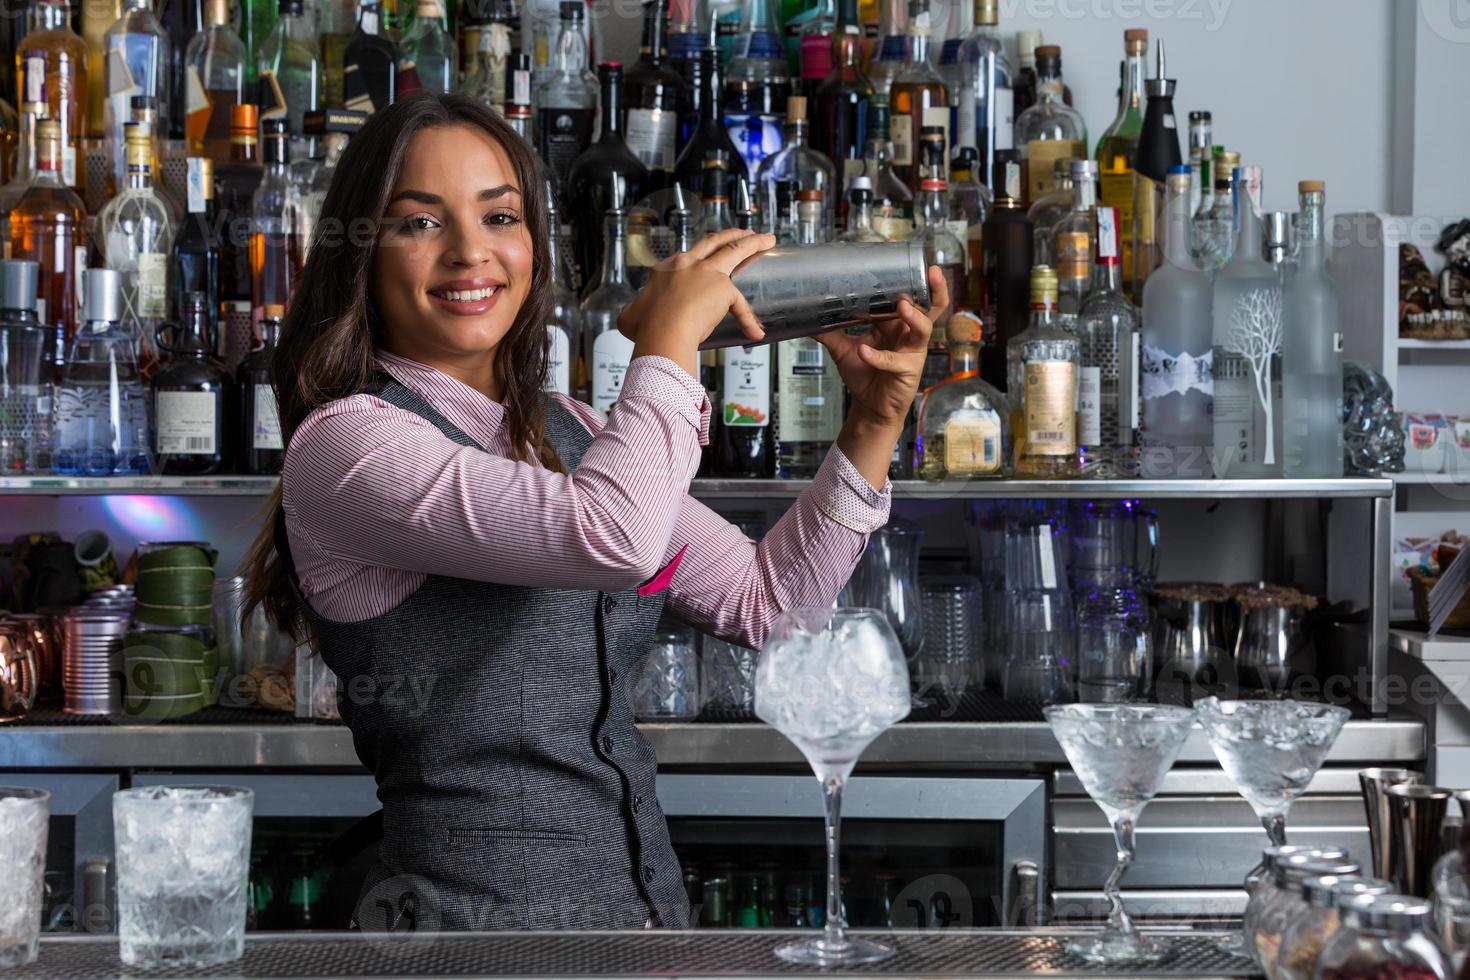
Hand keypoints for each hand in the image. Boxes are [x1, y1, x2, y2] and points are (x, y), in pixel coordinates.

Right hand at [618, 229, 774, 378]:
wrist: (662, 332)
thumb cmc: (647, 327)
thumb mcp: (631, 316)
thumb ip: (632, 313)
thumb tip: (628, 317)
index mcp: (667, 268)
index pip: (688, 258)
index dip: (700, 257)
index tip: (707, 259)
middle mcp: (688, 265)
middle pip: (714, 242)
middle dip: (731, 235)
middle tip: (745, 232)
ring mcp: (708, 274)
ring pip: (735, 251)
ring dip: (753, 243)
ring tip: (766, 239)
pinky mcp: (723, 289)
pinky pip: (740, 305)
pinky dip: (748, 319)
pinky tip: (756, 329)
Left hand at [817, 264, 947, 428]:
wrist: (869, 405)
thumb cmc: (864, 374)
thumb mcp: (842, 349)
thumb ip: (827, 332)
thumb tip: (804, 317)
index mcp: (896, 322)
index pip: (907, 293)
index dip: (907, 274)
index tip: (897, 252)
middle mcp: (908, 332)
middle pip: (930, 306)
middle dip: (932, 288)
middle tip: (928, 271)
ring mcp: (913, 351)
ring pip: (923, 329)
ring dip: (913, 316)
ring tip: (902, 306)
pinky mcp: (909, 370)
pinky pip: (895, 360)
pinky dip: (878, 356)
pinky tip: (864, 351)